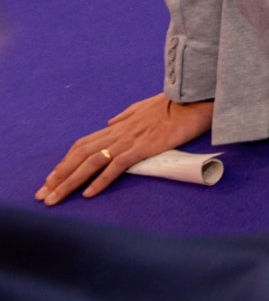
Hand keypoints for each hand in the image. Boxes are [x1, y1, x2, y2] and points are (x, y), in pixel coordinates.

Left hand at [38, 94, 214, 204]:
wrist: (193, 102)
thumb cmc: (174, 105)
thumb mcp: (144, 106)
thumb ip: (125, 115)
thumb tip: (109, 122)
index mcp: (118, 126)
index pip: (83, 145)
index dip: (64, 161)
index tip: (51, 178)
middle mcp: (118, 133)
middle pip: (79, 155)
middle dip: (58, 177)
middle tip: (42, 195)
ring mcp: (129, 140)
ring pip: (91, 162)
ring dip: (70, 182)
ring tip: (55, 198)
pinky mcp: (143, 147)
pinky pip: (116, 166)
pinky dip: (101, 180)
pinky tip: (89, 194)